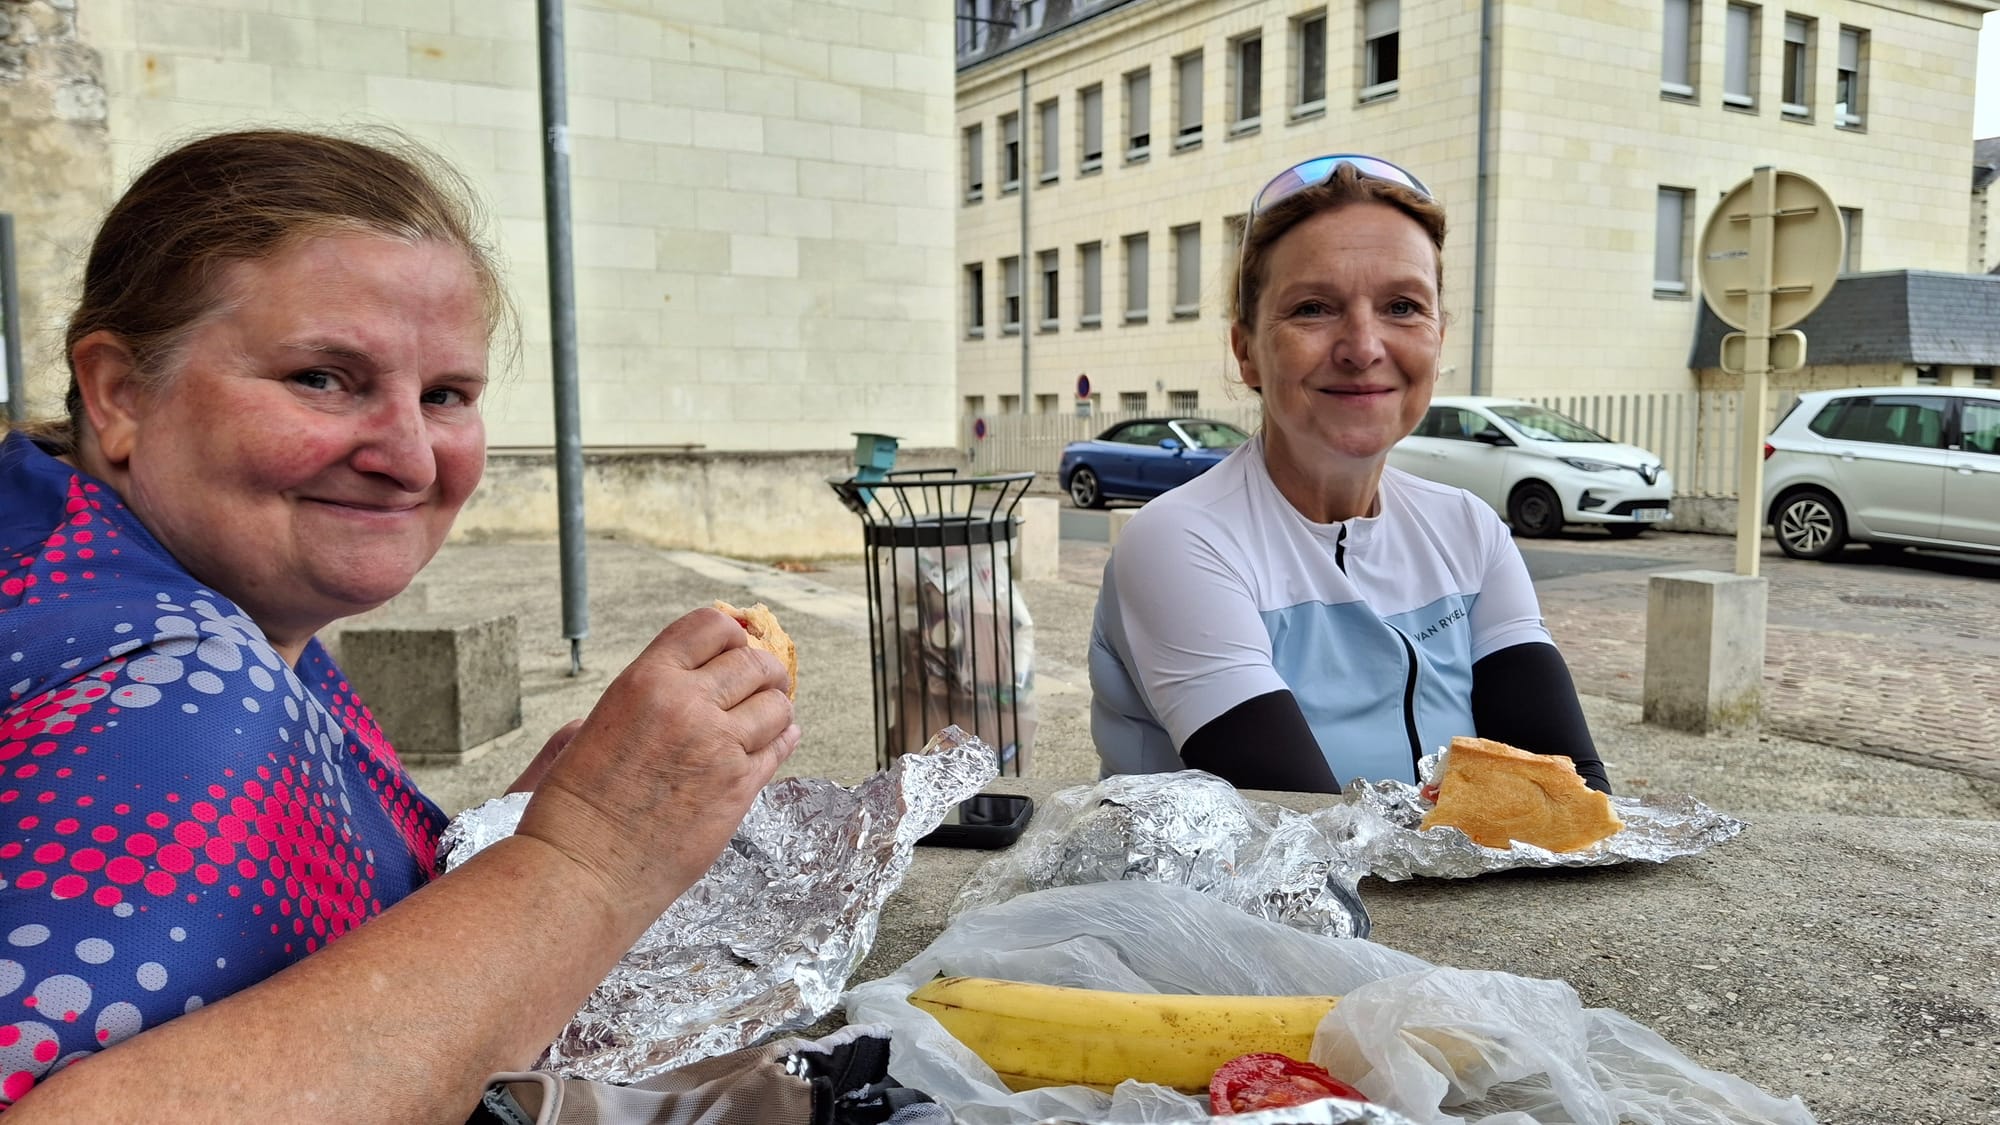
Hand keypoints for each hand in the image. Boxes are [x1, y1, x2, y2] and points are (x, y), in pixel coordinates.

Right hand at [513, 608, 800, 934]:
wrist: (581, 872)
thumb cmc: (575, 807)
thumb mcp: (596, 726)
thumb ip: (644, 699)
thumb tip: (682, 685)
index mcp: (646, 680)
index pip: (711, 626)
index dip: (731, 632)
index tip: (737, 644)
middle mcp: (688, 705)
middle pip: (754, 662)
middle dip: (763, 669)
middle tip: (761, 681)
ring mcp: (719, 747)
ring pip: (776, 705)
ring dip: (775, 706)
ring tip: (765, 715)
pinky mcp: (739, 789)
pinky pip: (779, 748)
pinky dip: (782, 740)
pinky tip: (775, 740)